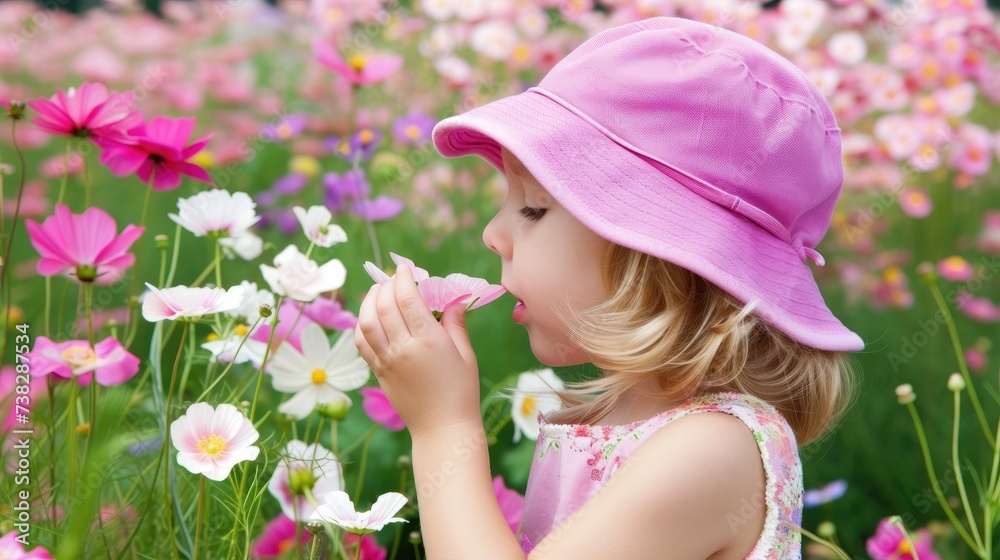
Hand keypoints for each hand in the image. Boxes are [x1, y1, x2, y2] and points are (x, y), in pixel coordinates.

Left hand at [354, 265, 481, 438]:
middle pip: (384, 306)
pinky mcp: (379, 373)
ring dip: (369, 302)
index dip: (403, 278)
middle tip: (392, 278)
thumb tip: (454, 299)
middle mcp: (404, 349)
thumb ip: (456, 323)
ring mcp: (387, 362)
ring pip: (366, 322)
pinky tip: (369, 318)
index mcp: (429, 341)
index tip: (405, 269)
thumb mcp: (466, 354)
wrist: (443, 429)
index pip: (407, 298)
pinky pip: (361, 343)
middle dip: (385, 286)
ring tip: (377, 292)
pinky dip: (360, 325)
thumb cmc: (461, 392)